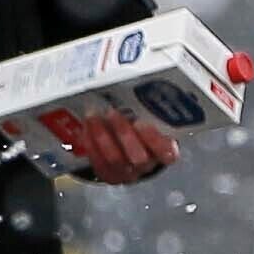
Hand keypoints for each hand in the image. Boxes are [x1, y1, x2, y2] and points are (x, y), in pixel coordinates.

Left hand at [59, 110, 179, 183]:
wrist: (130, 150)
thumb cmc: (143, 129)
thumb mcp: (152, 118)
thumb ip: (149, 108)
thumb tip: (137, 78)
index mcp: (164, 152)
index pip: (167, 152)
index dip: (154, 139)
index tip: (142, 122)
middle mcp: (147, 166)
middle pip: (138, 157)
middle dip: (123, 134)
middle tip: (112, 112)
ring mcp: (127, 173)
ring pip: (114, 159)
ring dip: (101, 135)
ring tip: (93, 115)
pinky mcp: (109, 175)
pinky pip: (98, 162)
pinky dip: (90, 143)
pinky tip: (86, 127)